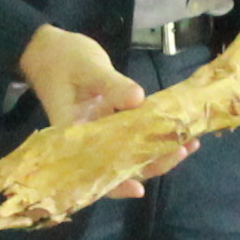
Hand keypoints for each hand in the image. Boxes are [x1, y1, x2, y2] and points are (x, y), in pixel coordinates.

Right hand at [16, 24, 186, 197]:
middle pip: (119, 166)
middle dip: (151, 164)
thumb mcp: (87, 67)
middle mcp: (88, 140)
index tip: (138, 189)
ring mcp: (101, 132)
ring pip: (130, 154)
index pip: (93, 169)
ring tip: (189, 144)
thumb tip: (138, 100)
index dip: (115, 184)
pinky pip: (134, 136)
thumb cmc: (61, 58)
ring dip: (158, 153)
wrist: (50, 49)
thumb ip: (112, 85)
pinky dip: (155, 136)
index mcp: (74, 132)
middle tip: (181, 151)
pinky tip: (179, 132)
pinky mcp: (111, 122)